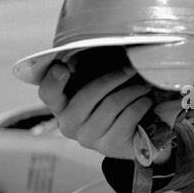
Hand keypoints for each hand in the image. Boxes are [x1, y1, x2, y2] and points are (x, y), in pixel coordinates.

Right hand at [38, 60, 158, 160]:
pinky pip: (129, 116)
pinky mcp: (109, 146)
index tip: (64, 68)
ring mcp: (88, 137)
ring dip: (134, 90)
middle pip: (89, 94)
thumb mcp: (100, 83)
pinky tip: (146, 102)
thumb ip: (91, 69)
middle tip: (132, 69)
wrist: (136, 131)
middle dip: (115, 77)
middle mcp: (69, 124)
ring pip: (113, 103)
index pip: (48, 93)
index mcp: (61, 105)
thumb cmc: (114, 99)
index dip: (53, 80)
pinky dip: (142, 104)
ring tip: (144, 86)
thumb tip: (99, 46)